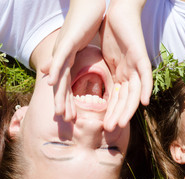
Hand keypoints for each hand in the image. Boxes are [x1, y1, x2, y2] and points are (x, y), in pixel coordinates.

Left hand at [42, 0, 104, 120]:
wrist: (89, 3)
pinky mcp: (67, 41)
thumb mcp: (87, 47)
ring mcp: (64, 49)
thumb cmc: (90, 23)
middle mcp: (64, 56)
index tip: (74, 115)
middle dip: (64, 102)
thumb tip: (82, 71)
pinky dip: (55, 71)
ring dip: (59, 94)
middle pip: (62, 84)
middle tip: (66, 119)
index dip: (71, 100)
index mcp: (70, 59)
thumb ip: (83, 61)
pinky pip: (60, 58)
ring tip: (59, 112)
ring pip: (60, 75)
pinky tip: (52, 83)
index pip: (70, 83)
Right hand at [100, 0, 151, 130]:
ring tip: (121, 123)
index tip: (101, 125)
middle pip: (125, 99)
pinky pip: (146, 76)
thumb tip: (73, 83)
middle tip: (109, 129)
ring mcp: (136, 67)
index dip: (110, 112)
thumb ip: (95, 72)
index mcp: (120, 76)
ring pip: (135, 93)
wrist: (119, 13)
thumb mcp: (101, 58)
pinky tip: (144, 102)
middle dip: (117, 114)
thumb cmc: (109, 33)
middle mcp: (129, 75)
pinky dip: (146, 89)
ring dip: (129, 108)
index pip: (116, 98)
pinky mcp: (142, 58)